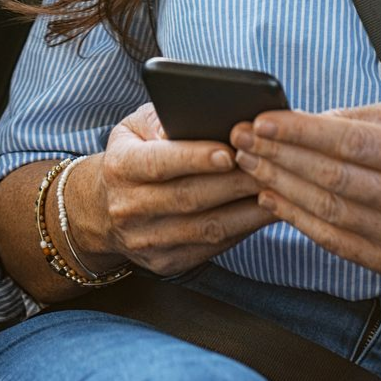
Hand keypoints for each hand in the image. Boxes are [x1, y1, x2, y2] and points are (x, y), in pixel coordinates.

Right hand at [68, 101, 275, 277]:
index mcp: (120, 167)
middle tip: (271, 164)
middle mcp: (128, 208)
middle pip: (189, 197)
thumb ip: (165, 118)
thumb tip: (206, 117)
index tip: (230, 150)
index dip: (196, 158)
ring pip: (205, 228)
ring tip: (278, 188)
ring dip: (247, 210)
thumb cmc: (135, 152)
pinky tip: (265, 210)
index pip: (160, 163)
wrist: (103, 208)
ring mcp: (146, 241)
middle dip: (235, 182)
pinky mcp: (166, 263)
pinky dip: (243, 229)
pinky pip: (211, 248)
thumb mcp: (137, 126)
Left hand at [227, 101, 380, 279]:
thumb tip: (300, 121)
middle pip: (333, 179)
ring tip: (250, 165)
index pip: (350, 143)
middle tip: (242, 140)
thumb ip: (355, 118)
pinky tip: (273, 198)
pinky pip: (336, 242)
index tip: (262, 120)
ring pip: (329, 213)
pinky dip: (298, 220)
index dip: (301, 133)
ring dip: (281, 187)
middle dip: (280, 157)